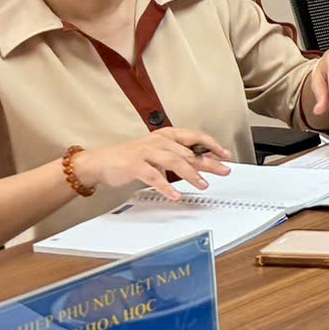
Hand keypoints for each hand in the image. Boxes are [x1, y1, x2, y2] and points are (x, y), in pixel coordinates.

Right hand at [79, 127, 231, 201]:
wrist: (102, 161)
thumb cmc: (132, 157)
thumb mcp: (159, 152)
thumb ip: (178, 156)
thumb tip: (203, 163)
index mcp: (167, 135)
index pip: (195, 137)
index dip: (212, 145)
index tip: (226, 155)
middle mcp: (159, 140)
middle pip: (188, 151)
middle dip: (208, 162)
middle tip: (223, 171)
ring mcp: (146, 152)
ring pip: (174, 161)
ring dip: (191, 174)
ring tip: (203, 184)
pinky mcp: (135, 165)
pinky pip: (154, 176)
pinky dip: (166, 186)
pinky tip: (175, 194)